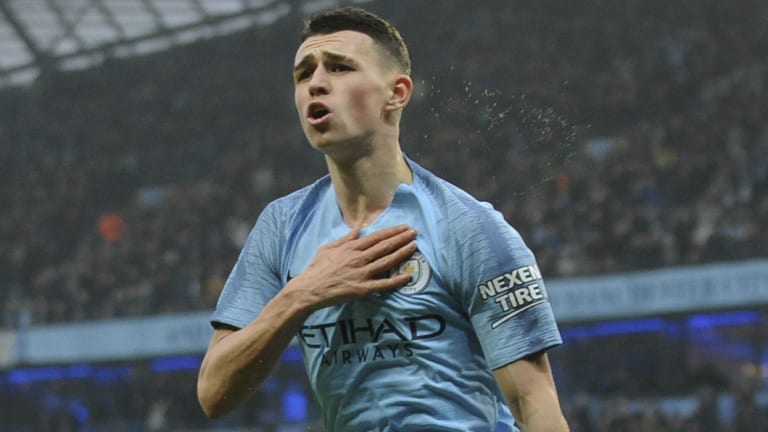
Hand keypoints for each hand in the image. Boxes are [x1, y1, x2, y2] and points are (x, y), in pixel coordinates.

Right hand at [289, 224, 417, 308]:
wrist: (309, 289)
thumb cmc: (317, 268)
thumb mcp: (329, 247)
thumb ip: (346, 237)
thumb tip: (359, 225)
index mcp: (351, 247)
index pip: (376, 237)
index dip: (392, 231)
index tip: (404, 227)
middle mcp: (359, 258)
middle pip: (384, 246)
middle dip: (401, 238)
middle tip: (415, 232)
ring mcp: (362, 273)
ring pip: (386, 261)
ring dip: (402, 253)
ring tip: (414, 246)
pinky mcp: (362, 289)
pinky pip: (383, 284)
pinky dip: (396, 280)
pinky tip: (408, 276)